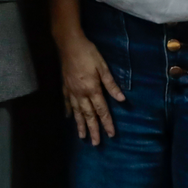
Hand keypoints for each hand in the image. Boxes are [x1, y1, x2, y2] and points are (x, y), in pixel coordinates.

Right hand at [57, 31, 125, 145]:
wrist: (69, 44)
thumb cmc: (88, 53)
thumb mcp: (103, 67)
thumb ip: (111, 84)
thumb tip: (122, 100)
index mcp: (92, 89)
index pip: (101, 110)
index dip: (107, 123)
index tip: (111, 135)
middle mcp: (81, 93)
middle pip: (88, 115)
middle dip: (93, 129)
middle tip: (96, 143)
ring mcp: (71, 90)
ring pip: (77, 112)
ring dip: (80, 125)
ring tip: (82, 137)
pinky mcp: (65, 86)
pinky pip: (67, 102)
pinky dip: (69, 111)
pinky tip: (69, 118)